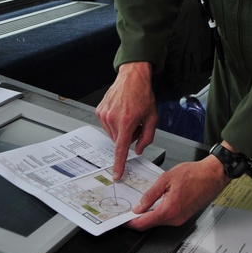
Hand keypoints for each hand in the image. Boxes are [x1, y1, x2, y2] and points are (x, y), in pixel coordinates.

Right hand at [96, 61, 157, 179]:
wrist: (132, 77)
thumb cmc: (143, 94)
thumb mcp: (152, 117)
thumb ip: (147, 137)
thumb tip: (139, 150)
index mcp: (127, 121)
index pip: (121, 149)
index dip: (119, 164)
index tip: (116, 174)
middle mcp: (113, 119)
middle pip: (119, 141)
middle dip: (128, 137)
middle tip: (136, 124)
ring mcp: (104, 115)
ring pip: (113, 134)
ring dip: (121, 130)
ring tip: (129, 115)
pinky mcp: (99, 111)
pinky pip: (107, 125)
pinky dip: (115, 123)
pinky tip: (121, 112)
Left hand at [126, 153, 226, 229]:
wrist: (213, 175)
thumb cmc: (194, 174)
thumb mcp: (166, 179)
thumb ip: (150, 195)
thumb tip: (138, 207)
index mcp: (169, 210)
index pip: (143, 224)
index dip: (130, 223)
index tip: (123, 219)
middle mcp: (175, 219)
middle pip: (150, 224)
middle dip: (139, 218)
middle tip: (131, 207)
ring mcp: (180, 219)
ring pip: (159, 221)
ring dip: (150, 214)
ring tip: (146, 201)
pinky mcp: (184, 217)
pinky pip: (167, 218)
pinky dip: (160, 212)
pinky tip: (159, 201)